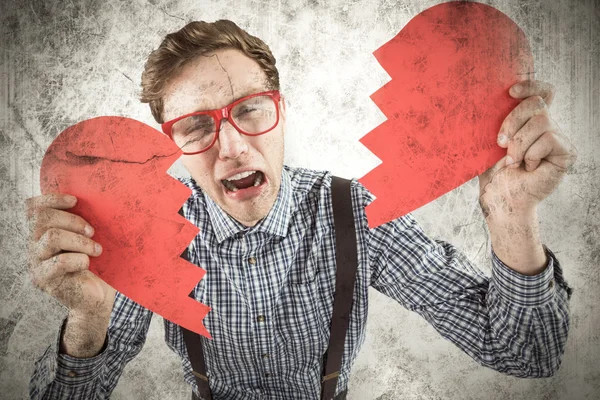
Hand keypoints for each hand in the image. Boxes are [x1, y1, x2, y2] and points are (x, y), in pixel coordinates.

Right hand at [26, 193, 114, 316]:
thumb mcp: (86, 239)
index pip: (32, 208)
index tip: (75, 201)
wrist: (95, 295)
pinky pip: (61, 261)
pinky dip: (80, 258)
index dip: (50, 199)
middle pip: (42, 219)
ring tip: (96, 249)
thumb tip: (92, 200)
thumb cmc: (94, 264)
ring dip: (80, 240)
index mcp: (40, 232)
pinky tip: (88, 263)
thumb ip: (80, 222)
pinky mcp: (43, 279)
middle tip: (92, 231)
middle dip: (73, 220)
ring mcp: (35, 263)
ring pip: (52, 237)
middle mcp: (32, 245)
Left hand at [478, 80, 576, 218]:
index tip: (511, 92)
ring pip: (541, 121)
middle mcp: (547, 126)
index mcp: (528, 120)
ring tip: (512, 160)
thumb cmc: (492, 171)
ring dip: (519, 142)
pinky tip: (527, 167)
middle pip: (536, 103)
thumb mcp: (488, 141)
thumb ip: (495, 120)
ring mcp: (558, 138)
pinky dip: (531, 154)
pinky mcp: (566, 151)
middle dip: (512, 121)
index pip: (541, 91)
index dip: (531, 85)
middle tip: (499, 143)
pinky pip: (549, 138)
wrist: (499, 197)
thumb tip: (481, 97)